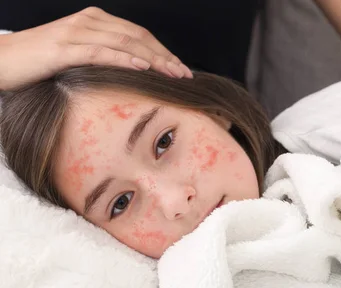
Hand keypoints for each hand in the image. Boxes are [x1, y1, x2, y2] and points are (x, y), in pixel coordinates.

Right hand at [0, 6, 191, 89]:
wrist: (0, 61)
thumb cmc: (38, 62)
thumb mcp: (77, 56)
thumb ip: (102, 57)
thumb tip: (133, 73)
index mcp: (94, 21)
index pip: (138, 34)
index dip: (163, 51)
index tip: (181, 69)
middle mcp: (89, 21)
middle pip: (138, 36)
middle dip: (165, 56)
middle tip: (185, 74)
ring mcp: (76, 32)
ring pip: (125, 42)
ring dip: (153, 59)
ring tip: (172, 73)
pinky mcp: (63, 49)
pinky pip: (100, 52)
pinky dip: (124, 59)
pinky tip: (143, 67)